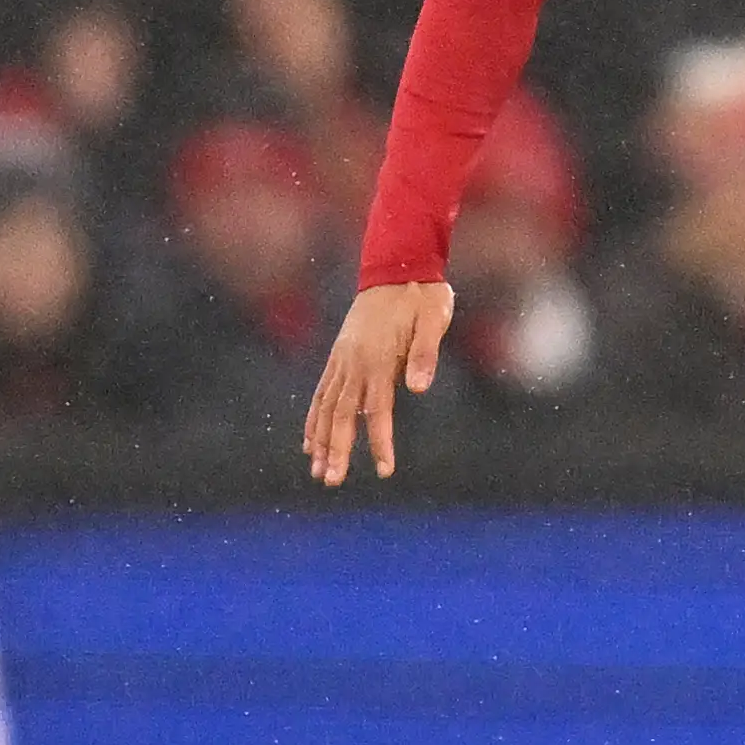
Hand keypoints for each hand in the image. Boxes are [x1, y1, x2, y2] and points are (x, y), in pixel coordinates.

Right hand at [302, 280, 456, 484]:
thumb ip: (424, 353)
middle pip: (342, 414)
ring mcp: (343, 358)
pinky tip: (309, 441)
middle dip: (337, 450)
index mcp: (379, 357)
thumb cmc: (422, 295)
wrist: (397, 264)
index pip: (377, 409)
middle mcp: (354, 361)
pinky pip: (322, 391)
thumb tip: (418, 388)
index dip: (379, 441)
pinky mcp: (339, 354)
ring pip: (326, 406)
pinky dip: (313, 418)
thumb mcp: (434, 319)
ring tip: (317, 472)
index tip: (384, 470)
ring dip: (321, 440)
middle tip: (332, 481)